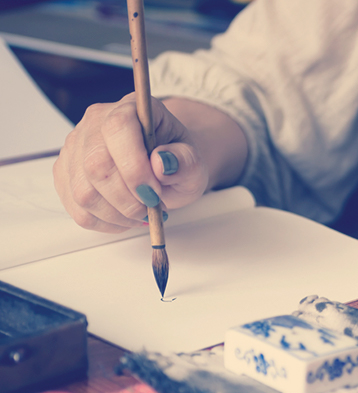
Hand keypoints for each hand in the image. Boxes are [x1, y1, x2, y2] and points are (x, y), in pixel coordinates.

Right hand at [53, 93, 208, 232]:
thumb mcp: (194, 161)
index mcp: (130, 108)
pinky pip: (77, 209)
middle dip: (128, 200)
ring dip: (118, 215)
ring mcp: (74, 148)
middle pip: (96, 166)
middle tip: (152, 208)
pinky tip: (125, 217)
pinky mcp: (65, 174)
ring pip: (83, 192)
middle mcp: (94, 123)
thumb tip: (162, 162)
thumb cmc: (176, 160)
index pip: (118, 129)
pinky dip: (106, 222)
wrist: (164, 165)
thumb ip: (185, 161)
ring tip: (143, 213)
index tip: (154, 194)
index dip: (135, 168)